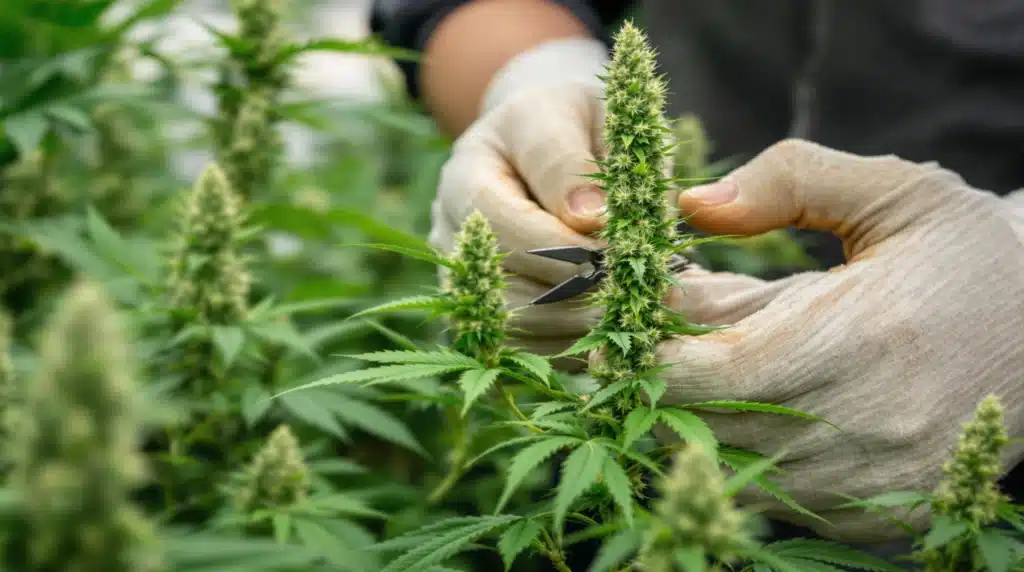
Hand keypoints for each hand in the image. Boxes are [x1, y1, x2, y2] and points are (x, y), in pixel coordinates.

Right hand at [428, 38, 628, 361]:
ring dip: (584, 328)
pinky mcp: (486, 311)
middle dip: (586, 296)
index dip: (574, 251)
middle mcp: (453, 233)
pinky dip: (576, 347)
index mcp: (469, 175)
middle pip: (511, 289)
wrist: (544, 138)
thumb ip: (581, 160)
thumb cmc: (572, 121)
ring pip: (519, 329)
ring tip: (641, 314)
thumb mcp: (581, 113)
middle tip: (646, 297)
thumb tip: (590, 219)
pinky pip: (526, 349)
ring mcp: (464, 277)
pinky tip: (621, 330)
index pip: (512, 229)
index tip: (631, 253)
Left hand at [643, 139, 1023, 541]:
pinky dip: (738, 464)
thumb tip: (690, 203)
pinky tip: (737, 418)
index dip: (649, 357)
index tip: (617, 330)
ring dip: (689, 430)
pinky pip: (775, 505)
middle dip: (656, 392)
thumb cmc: (964, 256)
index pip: (713, 373)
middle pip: (707, 432)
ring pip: (731, 476)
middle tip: (633, 353)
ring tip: (684, 379)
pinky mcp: (883, 519)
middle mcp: (867, 427)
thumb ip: (787, 182)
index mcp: (862, 339)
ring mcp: (875, 486)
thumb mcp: (892, 192)